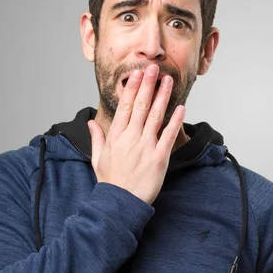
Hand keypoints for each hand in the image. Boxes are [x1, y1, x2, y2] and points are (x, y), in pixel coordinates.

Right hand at [86, 64, 184, 204]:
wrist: (120, 204)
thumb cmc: (111, 182)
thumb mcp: (98, 158)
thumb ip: (97, 137)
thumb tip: (91, 122)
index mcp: (116, 136)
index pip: (126, 106)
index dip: (133, 88)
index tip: (138, 74)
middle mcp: (131, 138)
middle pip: (141, 106)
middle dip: (148, 85)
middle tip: (154, 68)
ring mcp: (146, 147)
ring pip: (155, 116)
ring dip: (162, 96)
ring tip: (168, 80)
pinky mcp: (159, 158)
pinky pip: (168, 135)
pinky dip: (175, 121)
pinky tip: (181, 107)